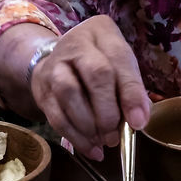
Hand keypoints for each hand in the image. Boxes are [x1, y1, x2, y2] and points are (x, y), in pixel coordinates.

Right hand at [30, 16, 150, 160]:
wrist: (58, 63)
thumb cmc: (98, 65)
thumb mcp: (120, 68)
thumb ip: (131, 90)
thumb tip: (138, 121)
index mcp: (101, 32)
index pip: (119, 60)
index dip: (131, 94)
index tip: (138, 123)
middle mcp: (75, 43)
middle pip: (95, 74)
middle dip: (108, 111)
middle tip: (115, 135)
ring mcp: (55, 66)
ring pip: (69, 93)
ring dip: (89, 124)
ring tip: (103, 141)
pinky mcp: (42, 90)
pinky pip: (56, 116)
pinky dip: (76, 137)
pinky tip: (91, 149)